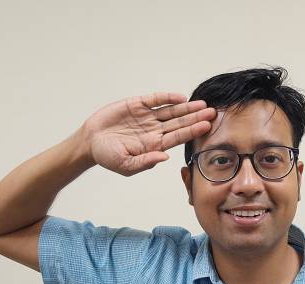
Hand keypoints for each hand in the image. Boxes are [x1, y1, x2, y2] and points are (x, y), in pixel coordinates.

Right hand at [82, 93, 215, 175]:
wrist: (90, 141)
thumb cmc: (108, 156)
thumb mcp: (125, 165)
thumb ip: (145, 162)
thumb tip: (164, 158)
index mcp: (155, 145)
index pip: (178, 137)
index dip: (192, 131)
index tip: (206, 126)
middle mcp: (155, 130)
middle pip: (180, 123)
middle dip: (196, 118)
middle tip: (213, 113)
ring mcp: (148, 117)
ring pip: (172, 111)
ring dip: (187, 108)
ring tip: (202, 104)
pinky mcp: (138, 105)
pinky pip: (156, 100)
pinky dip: (167, 98)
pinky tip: (180, 97)